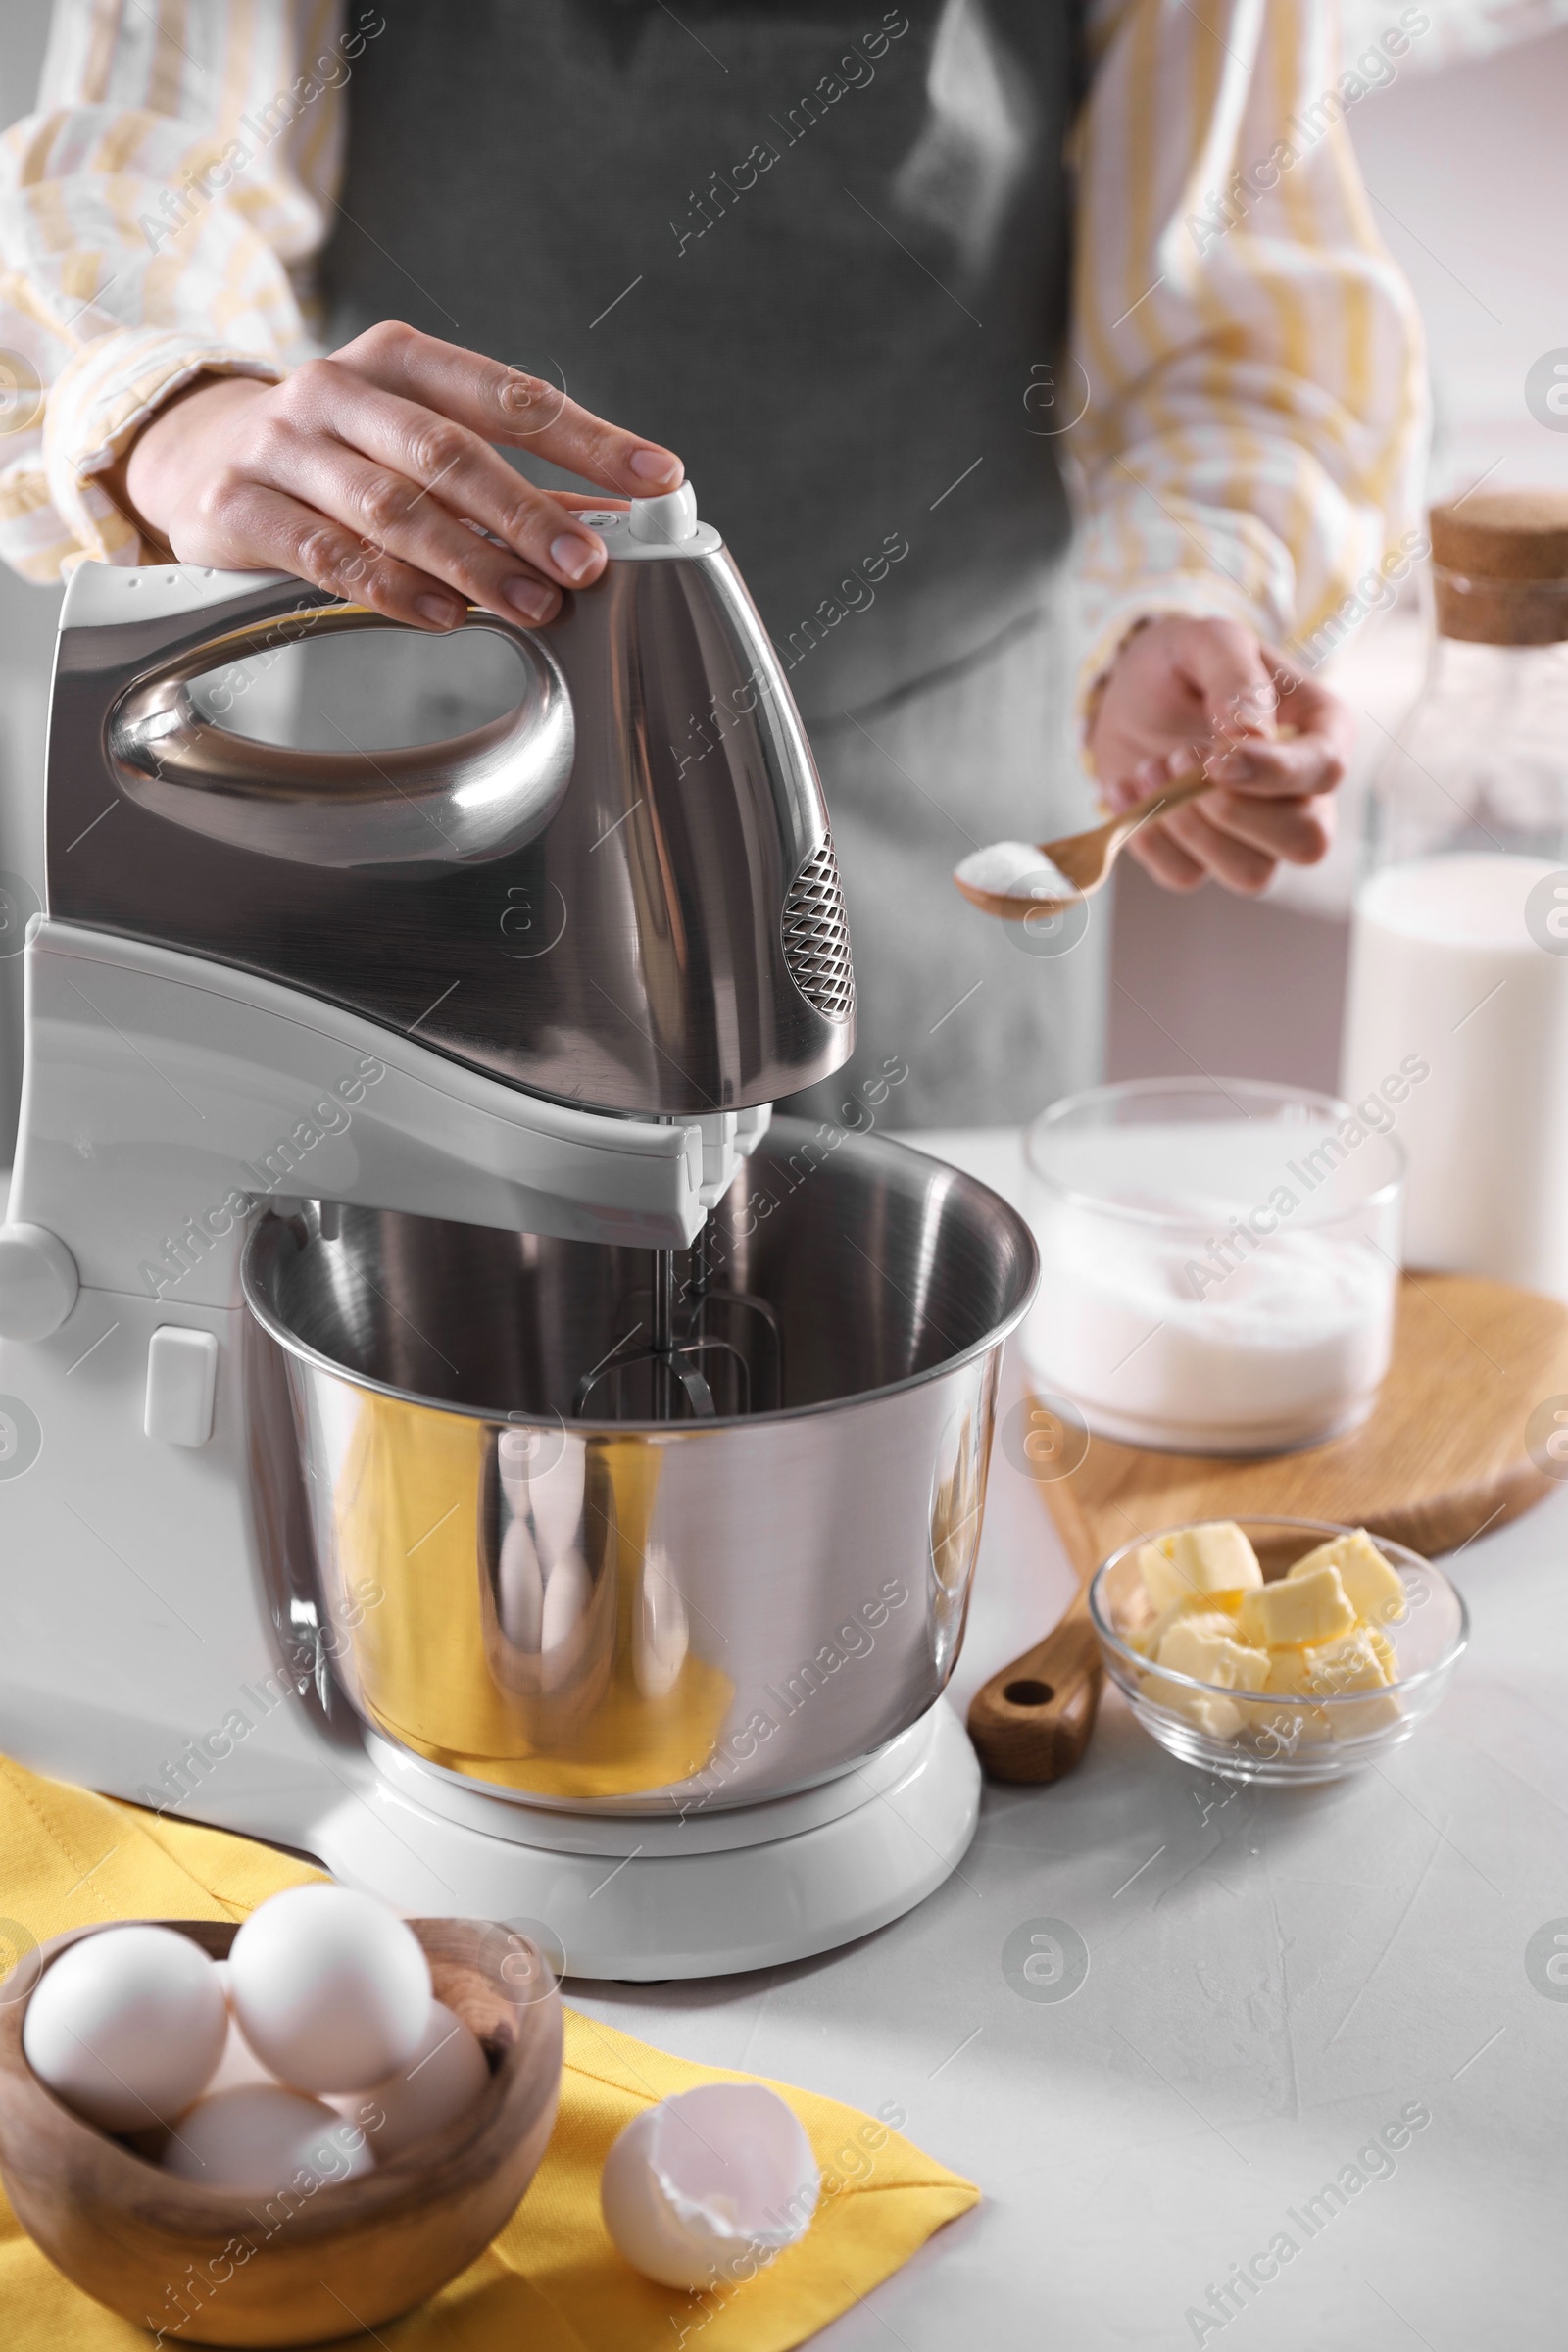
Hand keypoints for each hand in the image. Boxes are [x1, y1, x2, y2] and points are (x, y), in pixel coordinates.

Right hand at [117, 322, 684, 630]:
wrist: (192, 452)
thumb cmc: (333, 452)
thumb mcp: (412, 439)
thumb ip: (504, 478)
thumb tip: (609, 519)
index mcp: (401, 361)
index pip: (509, 396)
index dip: (590, 438)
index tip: (658, 476)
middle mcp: (340, 389)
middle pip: (451, 452)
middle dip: (529, 513)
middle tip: (587, 565)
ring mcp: (285, 444)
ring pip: (392, 506)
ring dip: (472, 562)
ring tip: (533, 604)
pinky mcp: (240, 504)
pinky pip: (326, 554)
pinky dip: (390, 589)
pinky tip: (442, 615)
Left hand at [1086, 615, 1352, 892]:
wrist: (1132, 694)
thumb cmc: (1186, 662)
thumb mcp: (1208, 641)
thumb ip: (1236, 678)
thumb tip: (1253, 736)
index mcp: (1322, 732)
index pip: (1325, 771)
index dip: (1272, 773)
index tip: (1214, 757)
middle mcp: (1302, 795)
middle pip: (1306, 841)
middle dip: (1233, 810)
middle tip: (1177, 756)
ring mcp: (1256, 836)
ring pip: (1251, 874)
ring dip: (1188, 826)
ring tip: (1149, 768)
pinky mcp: (1203, 858)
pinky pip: (1186, 876)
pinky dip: (1148, 837)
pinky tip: (1128, 790)